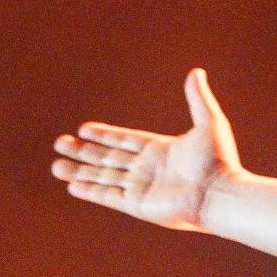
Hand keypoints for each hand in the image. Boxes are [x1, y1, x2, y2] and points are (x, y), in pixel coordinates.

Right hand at [51, 68, 241, 230]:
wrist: (219, 193)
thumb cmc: (218, 160)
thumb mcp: (208, 122)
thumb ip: (198, 98)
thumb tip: (196, 72)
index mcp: (160, 150)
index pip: (125, 140)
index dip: (105, 135)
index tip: (83, 129)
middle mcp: (147, 169)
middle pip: (108, 158)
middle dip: (83, 152)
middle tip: (59, 144)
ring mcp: (141, 188)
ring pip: (103, 177)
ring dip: (80, 171)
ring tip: (56, 167)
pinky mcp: (138, 204)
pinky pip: (108, 195)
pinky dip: (90, 191)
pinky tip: (73, 186)